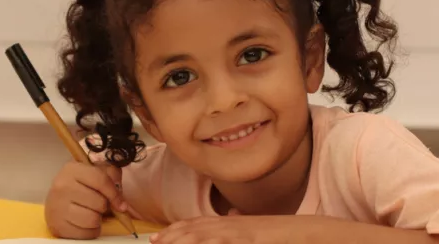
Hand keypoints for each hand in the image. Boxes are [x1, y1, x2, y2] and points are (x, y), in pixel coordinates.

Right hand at [45, 161, 126, 238]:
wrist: (57, 198)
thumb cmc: (81, 184)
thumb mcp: (95, 172)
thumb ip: (112, 178)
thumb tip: (121, 202)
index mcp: (72, 169)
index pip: (100, 180)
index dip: (115, 194)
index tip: (121, 204)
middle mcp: (62, 186)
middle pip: (99, 202)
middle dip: (104, 206)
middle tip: (99, 205)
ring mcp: (57, 207)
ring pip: (92, 219)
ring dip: (97, 219)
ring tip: (92, 213)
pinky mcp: (57, 226)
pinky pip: (85, 234)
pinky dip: (90, 231)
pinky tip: (85, 223)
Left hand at [149, 214, 291, 243]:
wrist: (301, 233)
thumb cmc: (275, 234)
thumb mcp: (250, 228)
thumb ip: (236, 224)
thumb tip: (231, 214)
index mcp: (227, 222)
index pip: (194, 223)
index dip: (173, 230)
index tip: (157, 237)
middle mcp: (228, 224)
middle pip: (192, 228)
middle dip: (170, 236)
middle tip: (154, 241)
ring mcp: (235, 233)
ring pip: (201, 235)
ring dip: (181, 240)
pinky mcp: (245, 239)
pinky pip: (221, 242)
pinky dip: (205, 243)